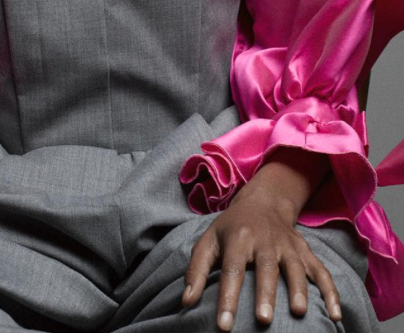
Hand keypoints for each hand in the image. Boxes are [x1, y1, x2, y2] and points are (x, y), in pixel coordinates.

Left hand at [181, 175, 341, 329]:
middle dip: (265, 293)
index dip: (227, 298)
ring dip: (298, 289)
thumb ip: (196, 270)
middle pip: (265, 267)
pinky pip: (321, 271)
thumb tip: (186, 302)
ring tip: (299, 313)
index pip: (231, 270)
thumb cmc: (231, 228)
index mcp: (238, 237)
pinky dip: (330, 291)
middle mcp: (264, 240)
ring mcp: (288, 245)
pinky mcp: (306, 251)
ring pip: (295, 267)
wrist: (263, 201)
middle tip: (264, 319)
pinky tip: (335, 314)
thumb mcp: (208, 241)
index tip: (223, 325)